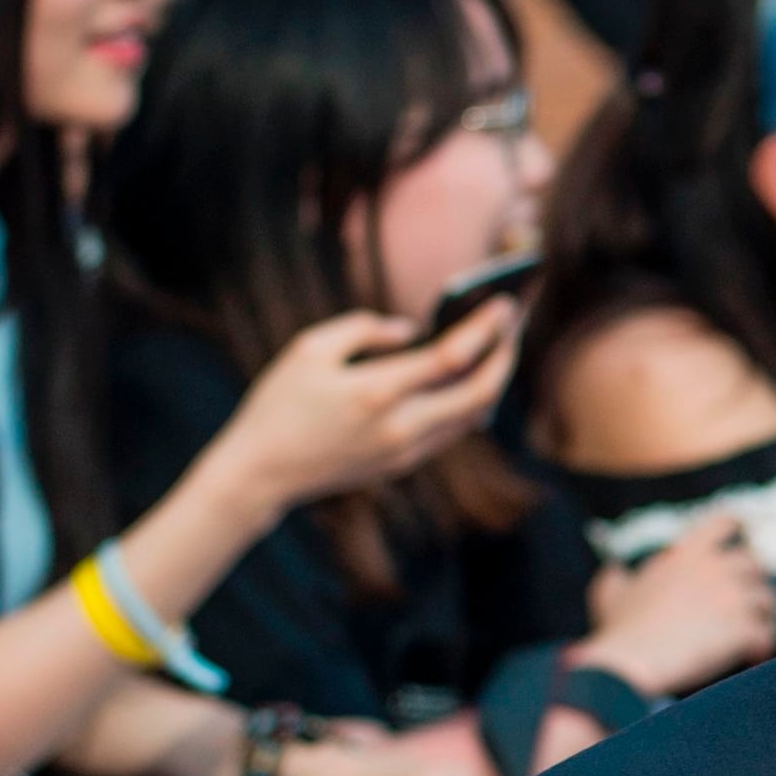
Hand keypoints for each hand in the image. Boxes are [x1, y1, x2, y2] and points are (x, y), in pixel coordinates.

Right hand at [214, 305, 518, 516]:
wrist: (262, 472)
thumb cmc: (279, 402)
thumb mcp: (309, 348)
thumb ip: (365, 328)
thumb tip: (413, 329)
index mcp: (375, 392)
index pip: (452, 357)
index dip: (486, 328)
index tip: (506, 303)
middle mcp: (400, 427)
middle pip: (481, 393)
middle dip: (505, 355)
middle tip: (514, 324)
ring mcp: (405, 450)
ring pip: (472, 416)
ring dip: (492, 380)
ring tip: (499, 344)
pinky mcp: (403, 463)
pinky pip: (452, 430)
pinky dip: (469, 400)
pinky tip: (471, 375)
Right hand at [579, 515, 775, 694]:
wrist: (631, 660)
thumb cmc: (620, 630)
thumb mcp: (610, 594)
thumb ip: (616, 577)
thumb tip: (613, 571)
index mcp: (688, 554)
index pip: (723, 524)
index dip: (737, 528)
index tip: (744, 535)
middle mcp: (716, 568)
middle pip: (755, 564)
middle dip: (754, 583)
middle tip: (748, 602)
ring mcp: (733, 597)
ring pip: (768, 599)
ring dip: (764, 616)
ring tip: (755, 635)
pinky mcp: (743, 628)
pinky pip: (767, 633)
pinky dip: (764, 644)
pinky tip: (755, 655)